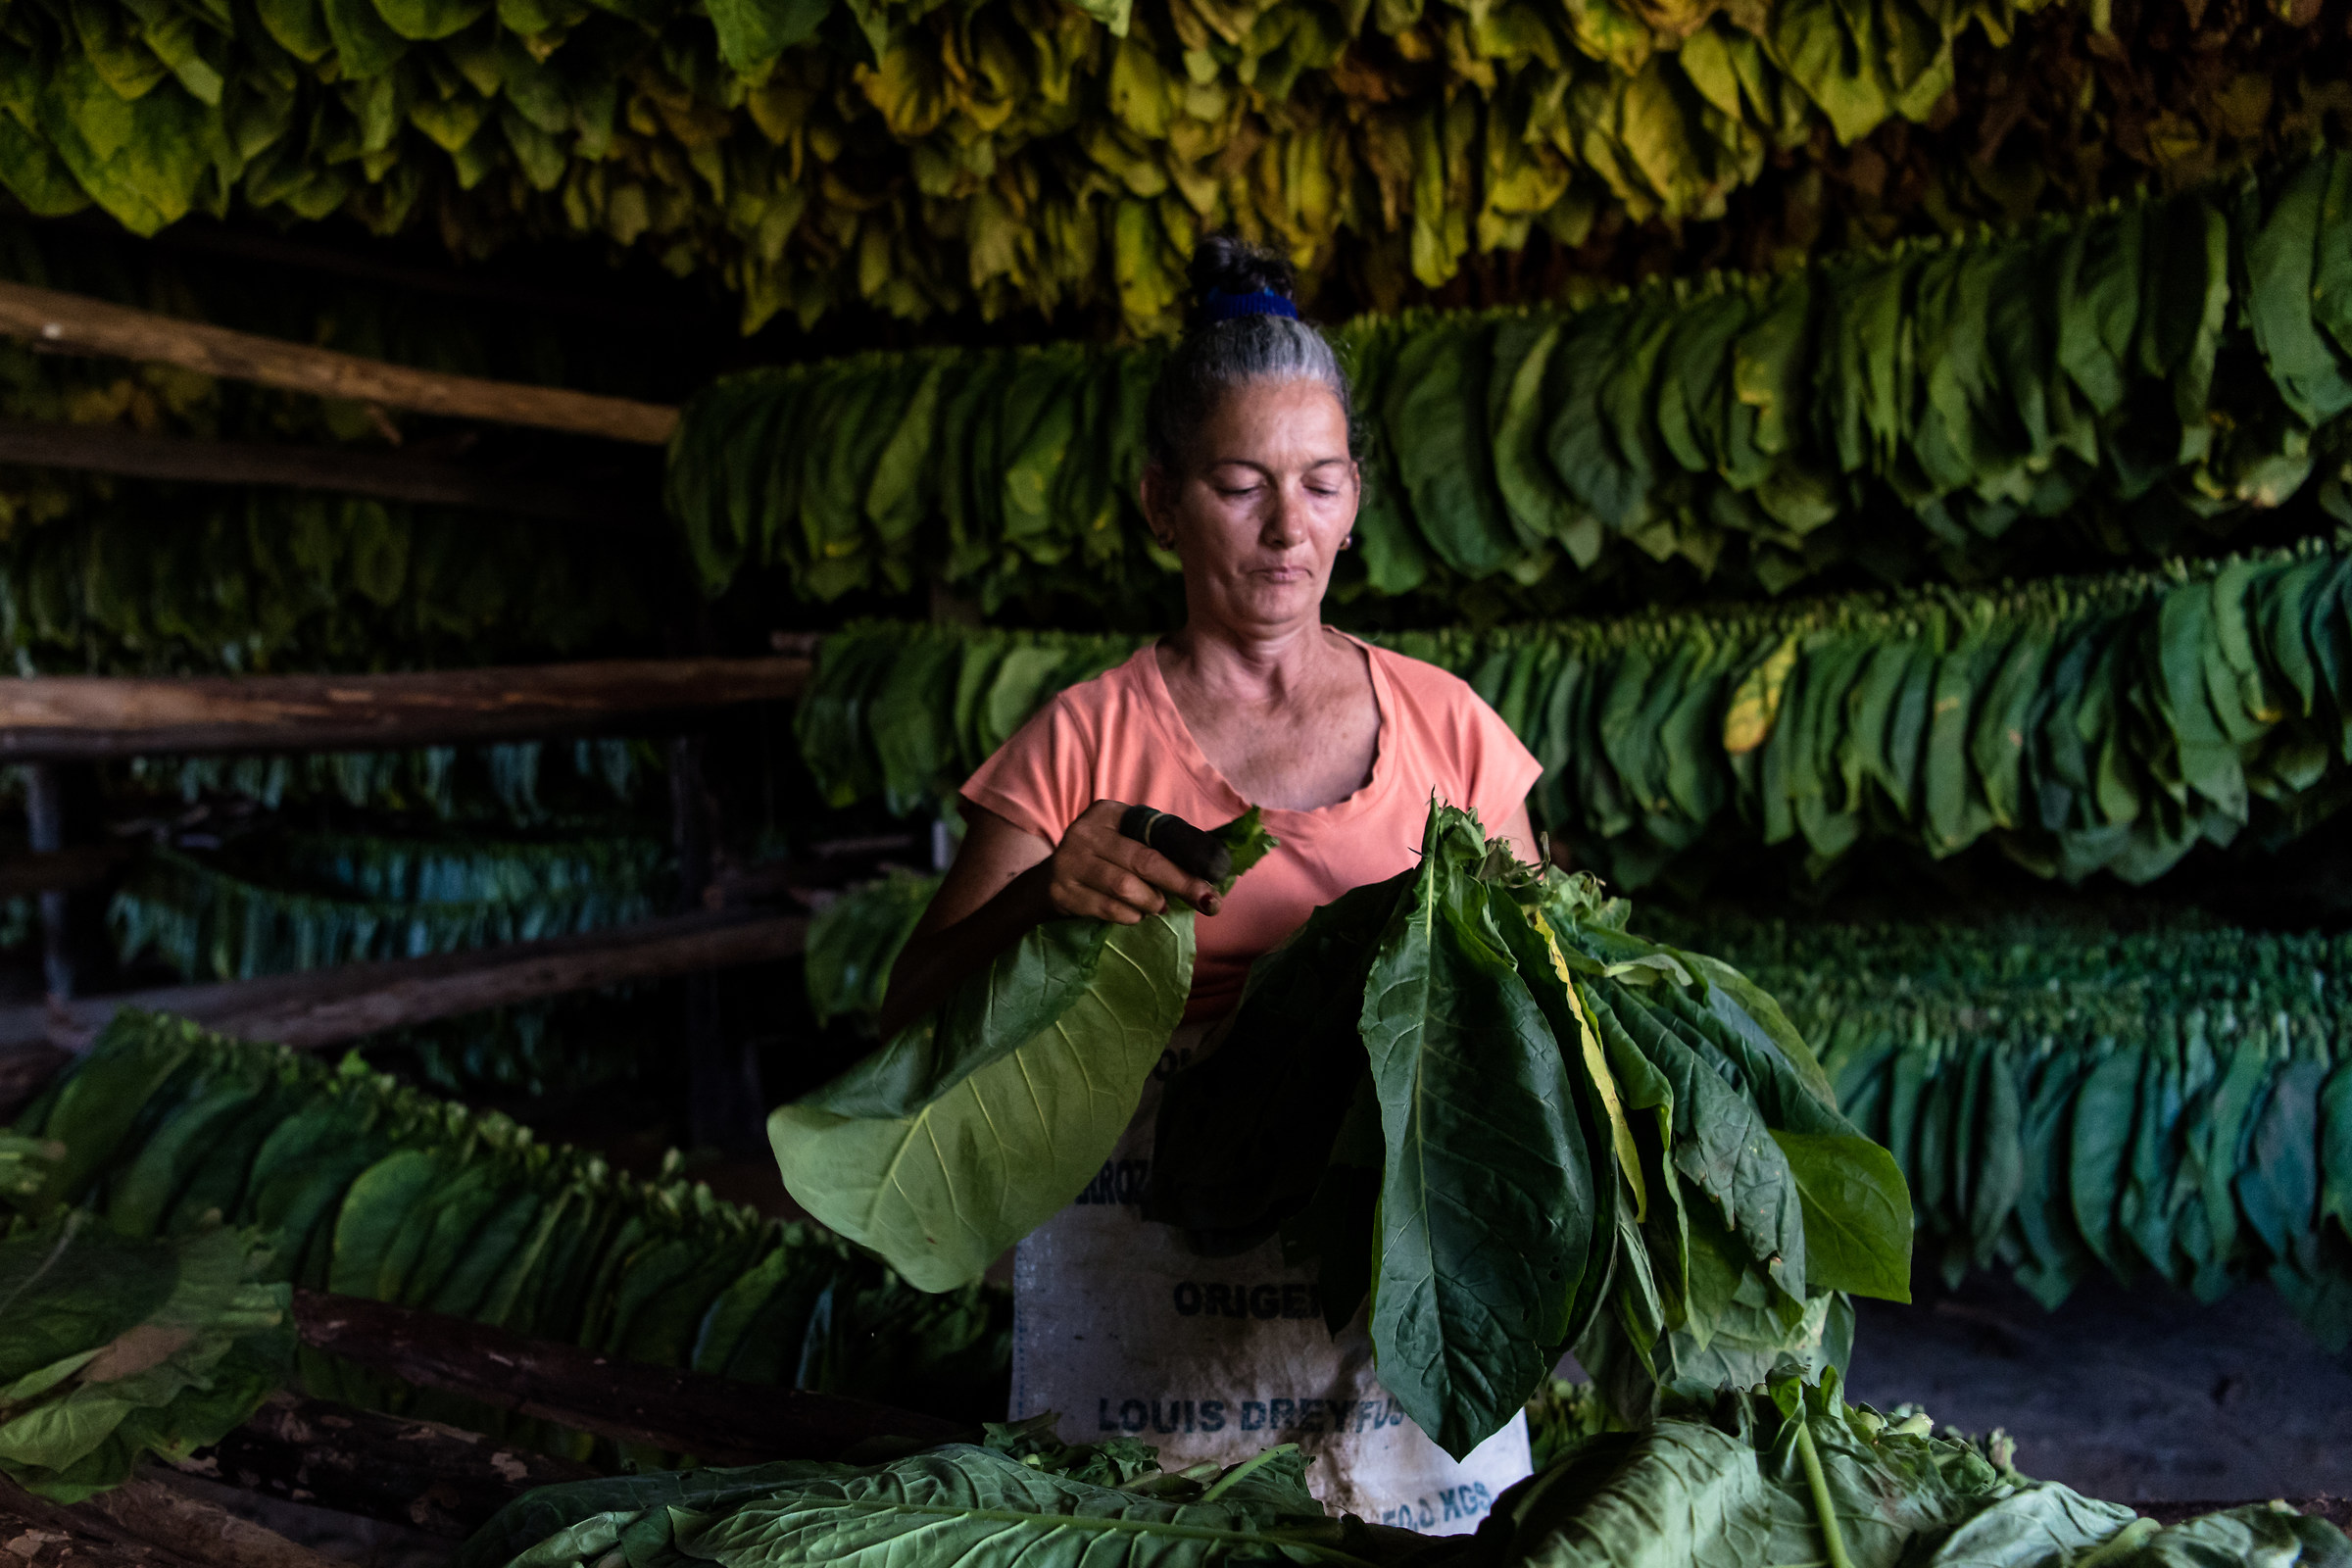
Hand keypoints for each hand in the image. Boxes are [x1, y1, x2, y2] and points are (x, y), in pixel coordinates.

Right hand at [1041, 800, 1222, 923]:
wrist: (1048, 883)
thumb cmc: (1100, 860)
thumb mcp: (1122, 840)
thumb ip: (1157, 845)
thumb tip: (1208, 866)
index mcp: (1108, 813)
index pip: (1154, 832)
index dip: (1187, 855)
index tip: (1213, 876)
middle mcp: (1086, 833)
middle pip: (1143, 860)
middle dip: (1180, 883)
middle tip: (1206, 902)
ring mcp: (1071, 863)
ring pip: (1124, 886)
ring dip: (1151, 901)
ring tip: (1159, 907)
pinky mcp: (1064, 892)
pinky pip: (1108, 908)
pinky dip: (1130, 915)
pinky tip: (1136, 915)